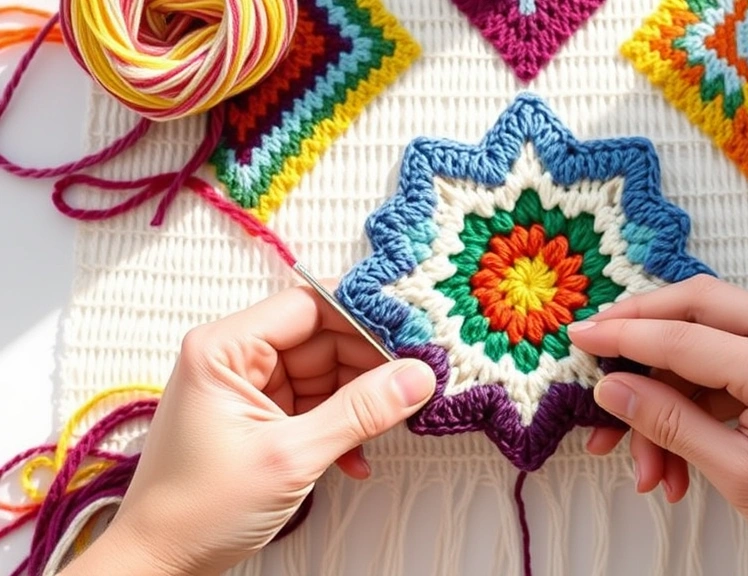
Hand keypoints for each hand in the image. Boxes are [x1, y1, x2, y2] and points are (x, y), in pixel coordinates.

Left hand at [61, 285, 435, 575]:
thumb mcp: (291, 457)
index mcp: (224, 348)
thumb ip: (359, 412)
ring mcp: (247, 390)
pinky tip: (356, 459)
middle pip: (322, 340)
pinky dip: (338, 428)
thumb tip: (417, 376)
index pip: (309, 308)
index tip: (410, 340)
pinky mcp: (258, 419)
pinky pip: (313, 406)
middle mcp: (233, 359)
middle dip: (368, 368)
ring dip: (357, 405)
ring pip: (324, 375)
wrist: (159, 563)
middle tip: (414, 388)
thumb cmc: (200, 509)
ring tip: (388, 428)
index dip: (362, 321)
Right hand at [568, 276, 747, 575]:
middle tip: (597, 362)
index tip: (578, 337)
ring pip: (707, 341)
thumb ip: (669, 422)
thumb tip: (613, 387)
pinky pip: (729, 362)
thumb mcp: (738, 474)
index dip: (621, 335)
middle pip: (695, 307)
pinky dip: (696, 403)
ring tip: (647, 467)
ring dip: (667, 396)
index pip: (682, 334)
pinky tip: (676, 460)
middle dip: (639, 337)